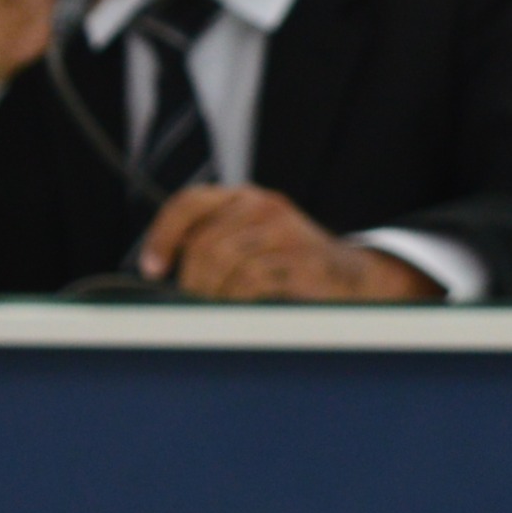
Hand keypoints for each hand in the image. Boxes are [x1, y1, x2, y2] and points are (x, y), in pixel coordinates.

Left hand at [139, 185, 440, 302]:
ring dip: (215, 297)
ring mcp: (286, 230)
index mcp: (246, 198)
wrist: (358, 279)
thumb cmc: (296, 269)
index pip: (189, 203)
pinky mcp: (302, 258)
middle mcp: (264, 205)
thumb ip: (217, 248)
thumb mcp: (254, 246)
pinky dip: (240, 302)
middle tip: (195, 307)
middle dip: (192, 282)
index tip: (153, 267)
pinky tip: (247, 312)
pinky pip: (252, 281)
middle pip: (204, 243)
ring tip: (222, 314)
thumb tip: (161, 276)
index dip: (163, 234)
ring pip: (224, 263)